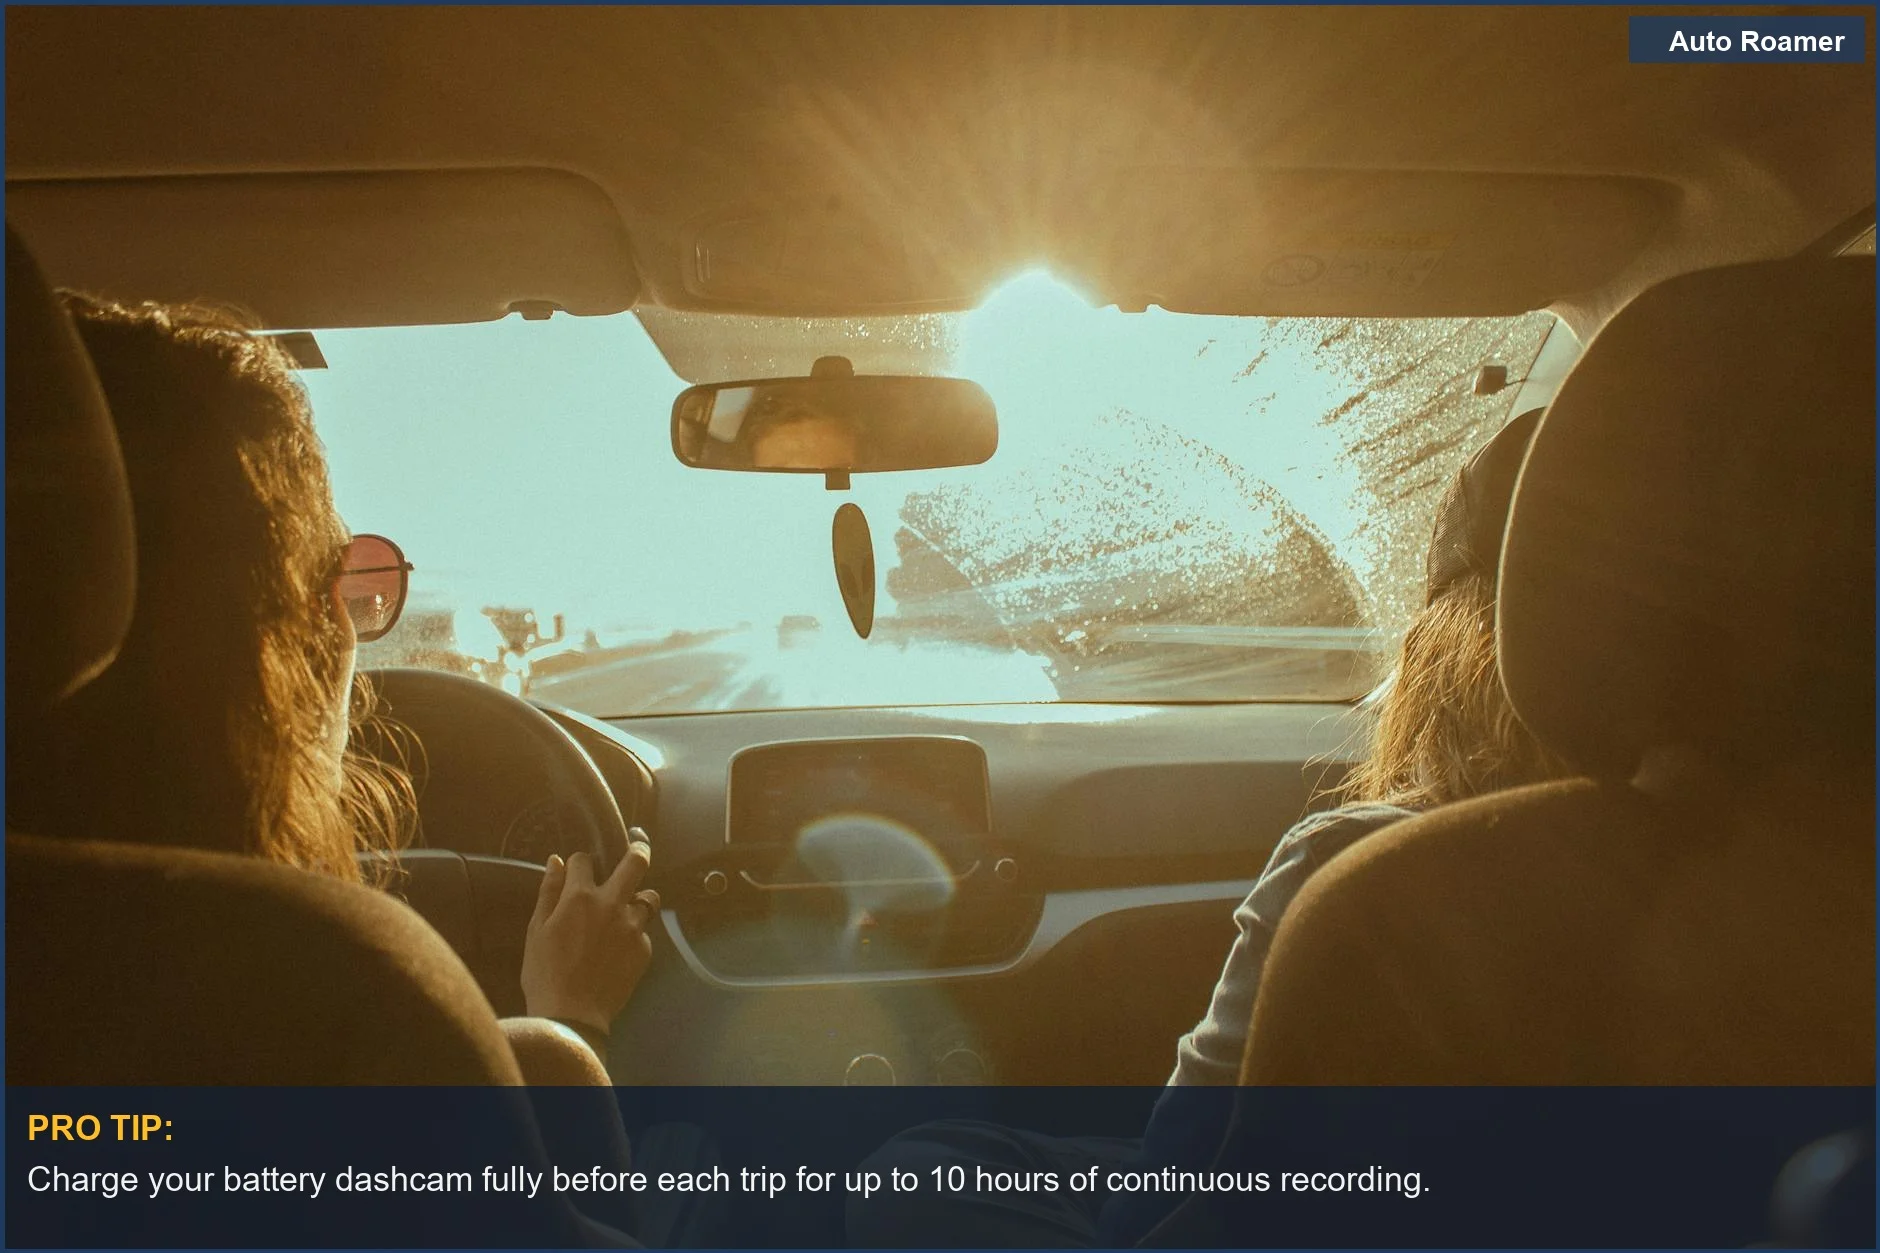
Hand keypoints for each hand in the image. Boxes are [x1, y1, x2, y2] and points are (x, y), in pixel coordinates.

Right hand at [519, 828, 657, 1032]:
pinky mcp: (644, 949)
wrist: (571, 1015)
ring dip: (638, 899)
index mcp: (580, 897)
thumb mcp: (536, 930)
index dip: (578, 863)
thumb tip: (555, 861)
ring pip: (649, 898)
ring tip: (628, 908)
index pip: (584, 860)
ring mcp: (632, 927)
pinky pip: (644, 931)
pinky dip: (634, 933)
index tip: (576, 869)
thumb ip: (548, 892)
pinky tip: (619, 948)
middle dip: (639, 849)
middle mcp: (611, 905)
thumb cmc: (545, 974)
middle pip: (636, 863)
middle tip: (639, 845)